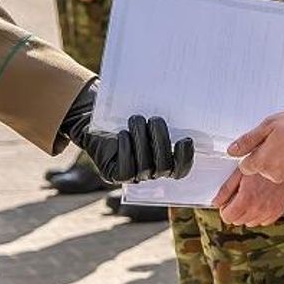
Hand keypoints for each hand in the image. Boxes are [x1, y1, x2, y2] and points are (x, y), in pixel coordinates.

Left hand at [59, 84, 193, 183]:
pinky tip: (123, 133)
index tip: (186, 139)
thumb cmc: (129, 114)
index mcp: (164, 161)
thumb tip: (185, 107)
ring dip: (142, 140)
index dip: (185, 158)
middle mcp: (150, 173)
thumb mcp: (149, 115)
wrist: (97, 116)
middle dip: (162, 142)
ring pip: (146, 167)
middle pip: (165, 167)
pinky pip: (126, 170)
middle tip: (156, 120)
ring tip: (136, 119)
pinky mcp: (114, 175)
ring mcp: (133, 176)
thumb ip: (165, 119)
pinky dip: (126, 150)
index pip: (180, 170)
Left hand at [212, 167, 283, 226]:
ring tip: (251, 196)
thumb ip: (226, 188)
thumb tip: (216, 201)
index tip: (229, 199)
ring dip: (248, 212)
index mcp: (247, 199)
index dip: (225, 208)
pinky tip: (261, 200)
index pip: (227, 217)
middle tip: (239, 194)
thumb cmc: (264, 161)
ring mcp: (270, 211)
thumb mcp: (241, 170)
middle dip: (235, 209)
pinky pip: (265, 220)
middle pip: (238, 221)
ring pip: (251, 222)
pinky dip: (261, 213)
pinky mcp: (280, 210)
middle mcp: (259, 208)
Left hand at [229, 109, 283, 184]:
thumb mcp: (269, 125)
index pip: (246, 167)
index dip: (253, 155)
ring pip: (279, 174)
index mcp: (262, 161)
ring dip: (283, 164)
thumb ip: (248, 140)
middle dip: (269, 159)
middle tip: (281, 142)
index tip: (261, 147)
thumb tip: (232, 150)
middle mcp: (273, 174)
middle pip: (263, 170)